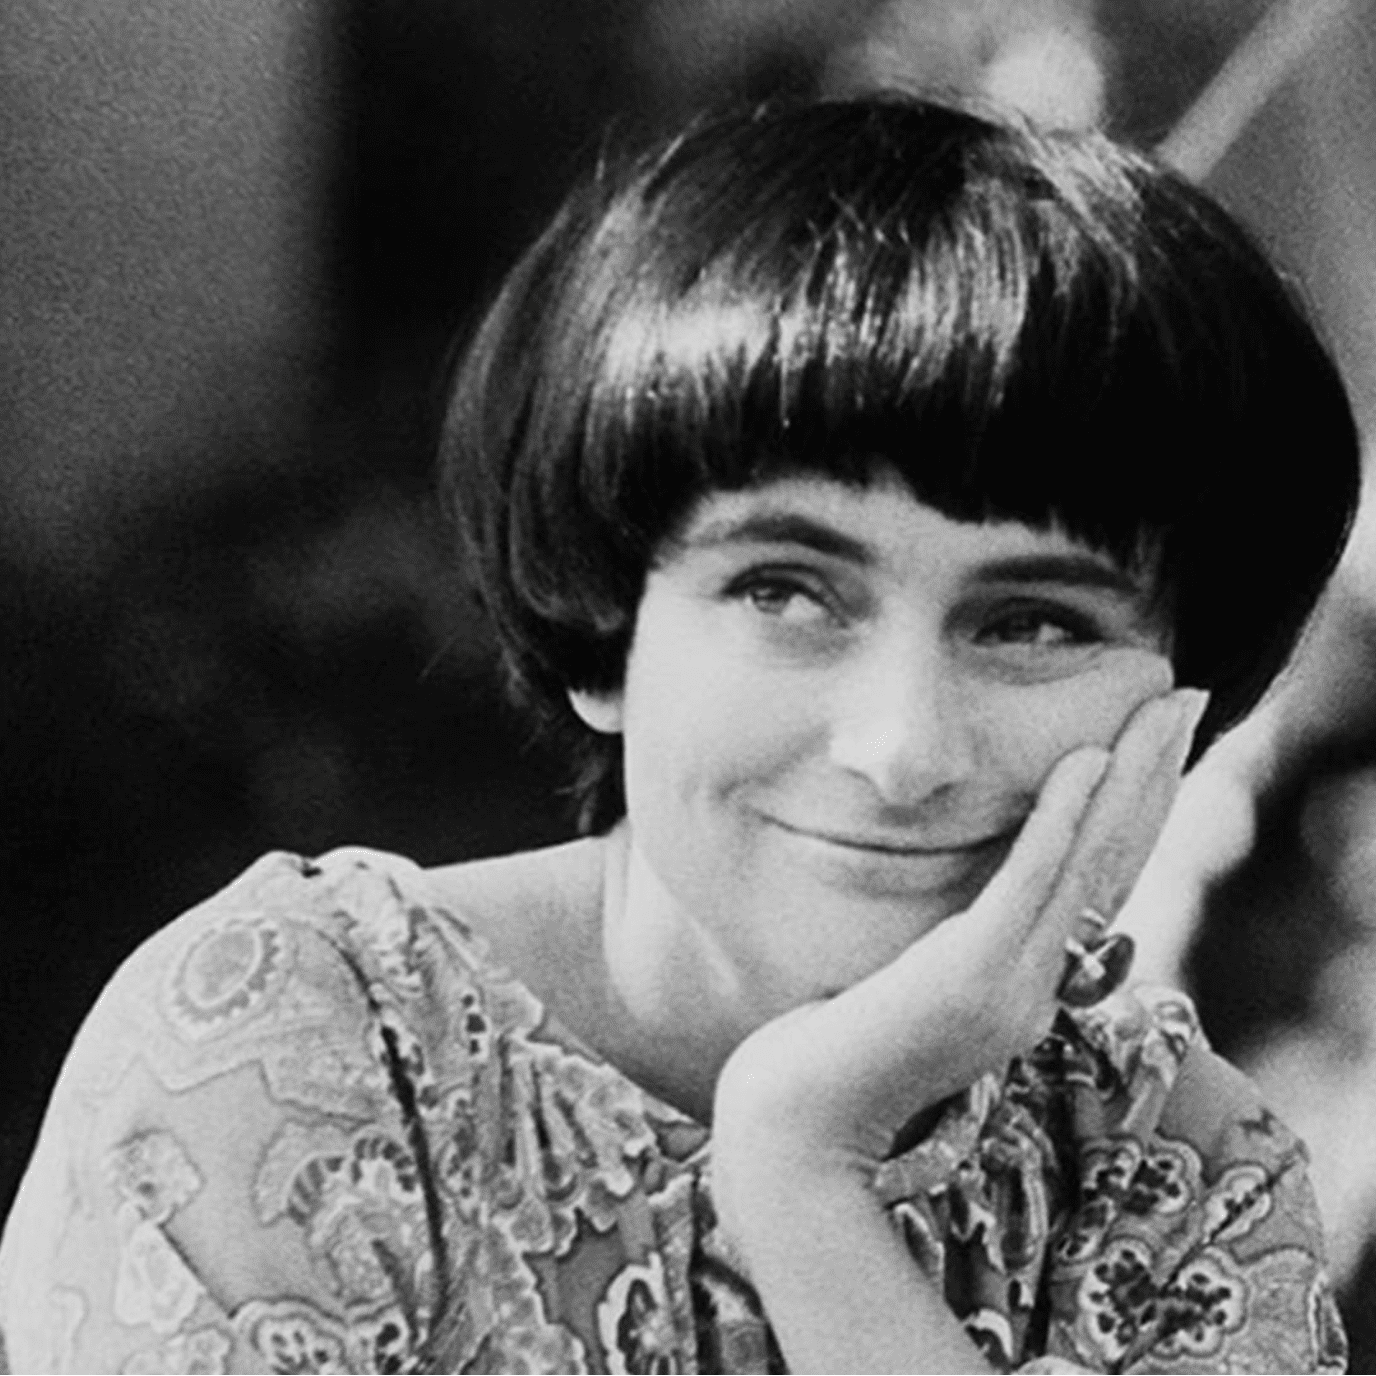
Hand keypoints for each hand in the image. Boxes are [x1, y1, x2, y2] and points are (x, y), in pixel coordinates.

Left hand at [712, 686, 1209, 1178]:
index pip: (1098, 882)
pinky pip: (1026, 886)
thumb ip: (958, 945)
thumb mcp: (917, 988)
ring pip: (1091, 867)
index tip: (1152, 742)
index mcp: (1028, 984)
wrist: (802, 1125)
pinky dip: (1060, 822)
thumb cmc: (841, 1048)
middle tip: (1186, 703)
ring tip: (1164, 712)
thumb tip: (976, 896)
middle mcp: (1038, 986)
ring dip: (1132, 781)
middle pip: (1115, 864)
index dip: (1133, 811)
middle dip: (1154, 778)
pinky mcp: (971, 977)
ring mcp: (1011, 986)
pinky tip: (1083, 763)